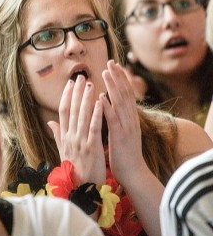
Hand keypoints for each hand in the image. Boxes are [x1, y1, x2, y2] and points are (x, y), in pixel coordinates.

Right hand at [48, 75, 105, 186]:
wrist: (82, 190)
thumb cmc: (74, 171)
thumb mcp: (63, 152)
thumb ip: (58, 135)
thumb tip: (50, 122)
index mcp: (64, 137)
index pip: (63, 112)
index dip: (66, 96)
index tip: (70, 84)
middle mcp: (70, 137)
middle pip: (72, 110)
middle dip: (76, 92)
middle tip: (81, 77)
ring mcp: (80, 142)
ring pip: (82, 116)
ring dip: (86, 99)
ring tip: (90, 84)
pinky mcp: (92, 148)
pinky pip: (94, 127)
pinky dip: (96, 114)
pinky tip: (100, 102)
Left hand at [100, 60, 145, 187]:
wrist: (134, 174)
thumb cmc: (125, 154)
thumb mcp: (122, 132)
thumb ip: (118, 118)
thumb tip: (111, 104)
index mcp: (130, 118)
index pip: (126, 93)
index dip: (121, 78)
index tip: (113, 65)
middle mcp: (131, 119)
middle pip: (125, 93)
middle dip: (117, 76)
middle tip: (110, 62)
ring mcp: (127, 127)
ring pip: (120, 103)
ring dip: (112, 86)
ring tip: (105, 73)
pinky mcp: (120, 137)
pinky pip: (113, 120)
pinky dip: (107, 107)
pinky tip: (101, 97)